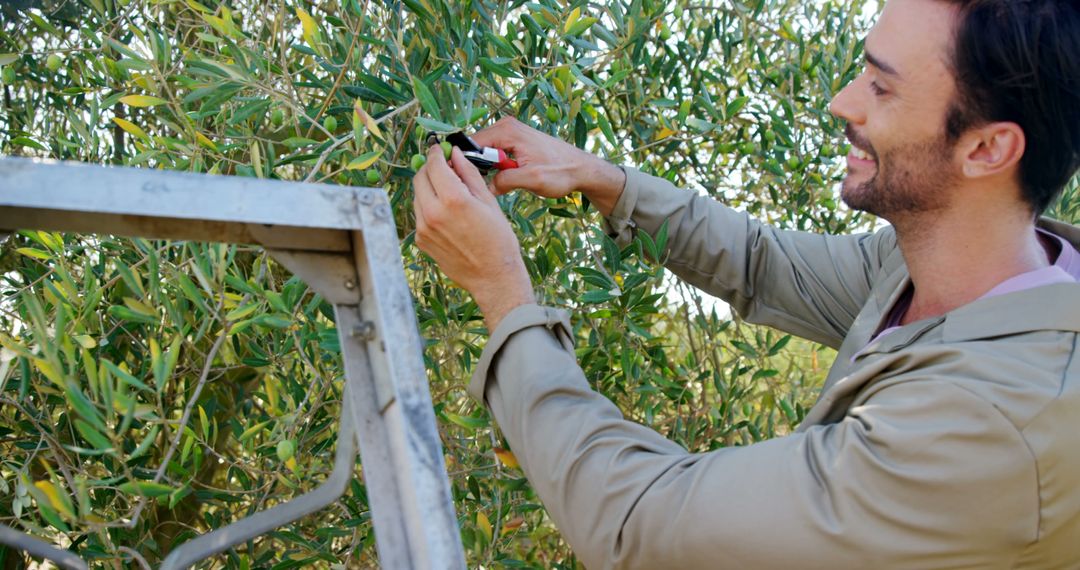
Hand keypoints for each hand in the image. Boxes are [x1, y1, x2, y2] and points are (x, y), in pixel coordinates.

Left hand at [412, 144, 535, 331]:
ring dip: (429, 188)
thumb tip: (455, 154)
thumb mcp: (488, 201)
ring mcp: (424, 228)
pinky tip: (448, 215)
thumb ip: (468, 174)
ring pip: (417, 196)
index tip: (439, 149)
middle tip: (443, 168)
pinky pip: (420, 214)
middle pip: (420, 178)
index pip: (434, 165)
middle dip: (430, 169)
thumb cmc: (498, 240)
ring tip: (449, 194)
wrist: (492, 277)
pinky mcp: (421, 240)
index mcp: (453, 199)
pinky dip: (429, 207)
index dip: (436, 153)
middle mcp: (433, 212)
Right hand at [471, 117, 626, 215]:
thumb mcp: (532, 179)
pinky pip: (494, 151)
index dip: (464, 162)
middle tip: (477, 186)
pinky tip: (500, 178)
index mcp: (508, 131)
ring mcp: (511, 132)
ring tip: (490, 184)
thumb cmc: (561, 172)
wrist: (582, 169)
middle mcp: (507, 126)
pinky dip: (493, 165)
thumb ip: (506, 181)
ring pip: (484, 150)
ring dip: (484, 167)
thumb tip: (485, 188)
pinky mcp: (515, 140)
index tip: (463, 180)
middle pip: (476, 146)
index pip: (472, 143)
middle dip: (474, 165)